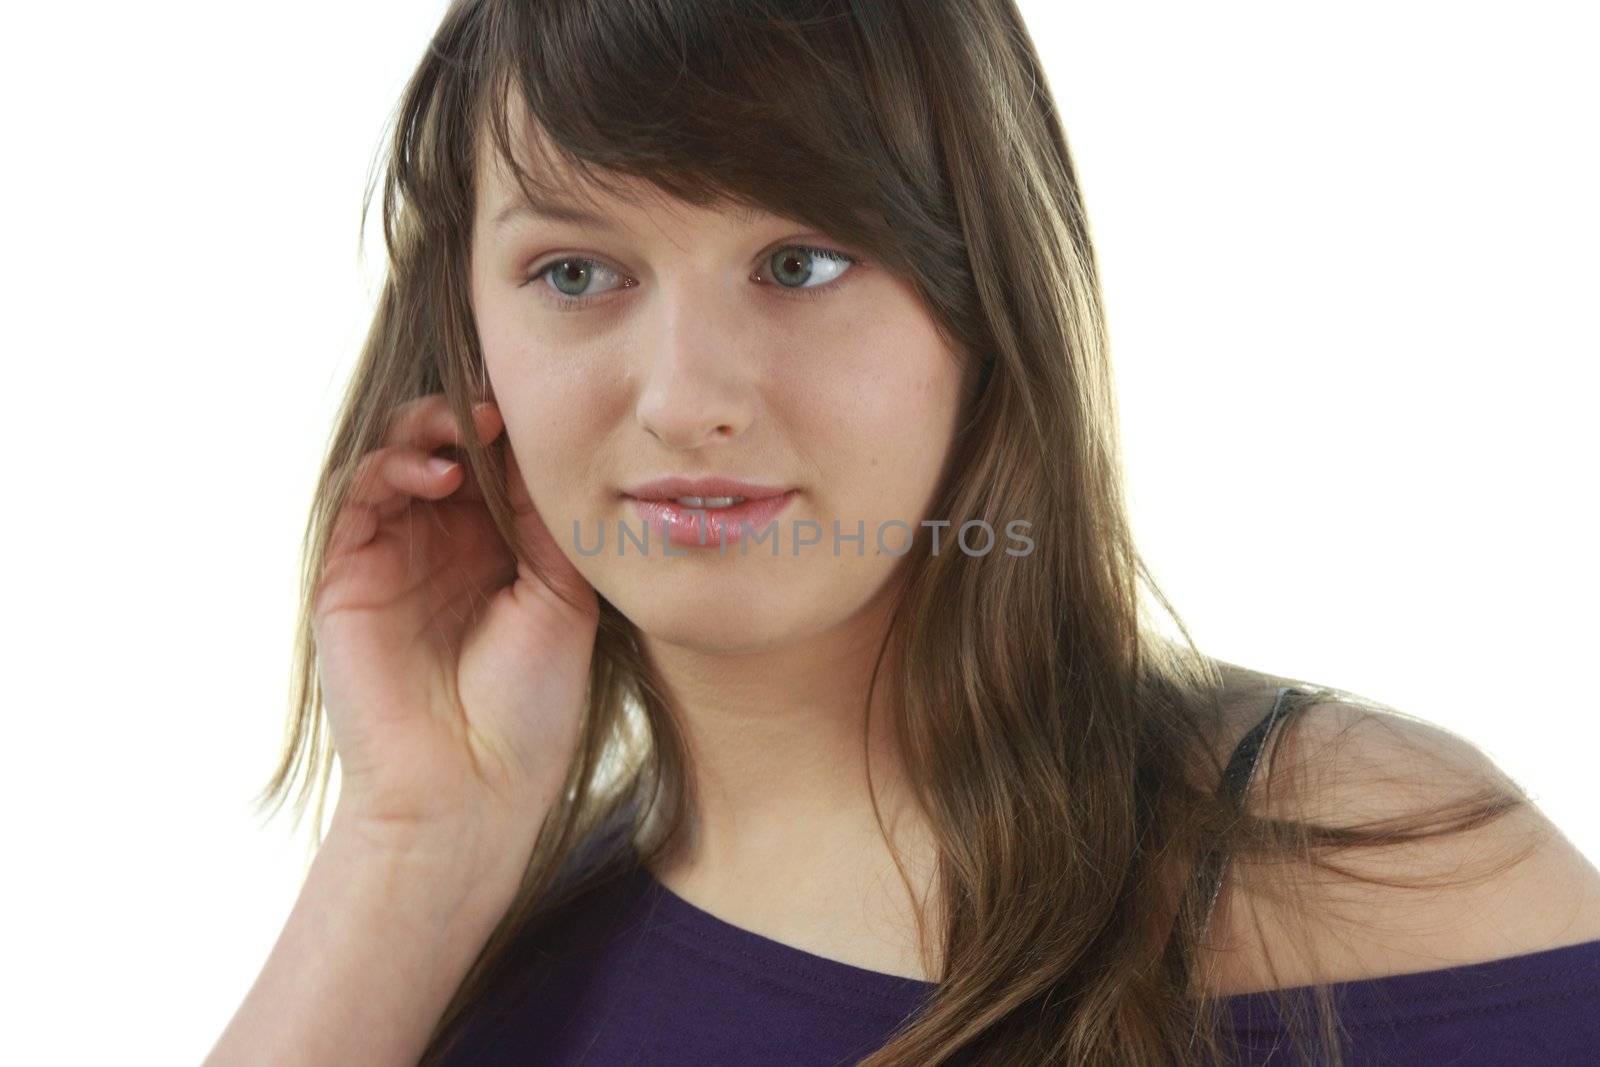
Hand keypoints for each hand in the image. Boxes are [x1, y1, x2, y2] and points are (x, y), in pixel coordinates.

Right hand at [310, 394, 598, 851]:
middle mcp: (442, 545)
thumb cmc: (530, 707)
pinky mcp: (345, 575)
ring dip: (429, 430)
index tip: (545, 409)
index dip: (515, 433)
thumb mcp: (560, 598)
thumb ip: (544, 521)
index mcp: (498, 550)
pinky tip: (438, 473)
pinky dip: (391, 469)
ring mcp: (391, 556)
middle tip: (502, 409)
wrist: (471, 788)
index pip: (497, 466)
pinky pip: (356, 497)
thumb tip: (539, 440)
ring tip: (471, 429)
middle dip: (470, 417)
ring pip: (396, 460)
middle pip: (445, 450)